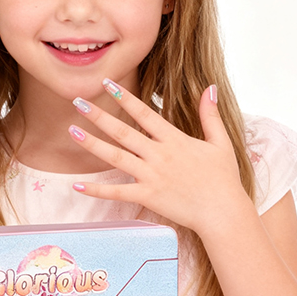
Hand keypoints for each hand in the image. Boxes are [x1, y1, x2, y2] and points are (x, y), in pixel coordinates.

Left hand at [68, 82, 249, 235]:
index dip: (124, 97)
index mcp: (174, 140)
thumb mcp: (221, 142)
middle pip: (123, 132)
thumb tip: (209, 88)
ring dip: (92, 144)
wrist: (223, 212)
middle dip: (98, 115)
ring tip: (72, 131)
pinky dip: (96, 190)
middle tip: (77, 101)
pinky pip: (117, 192)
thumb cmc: (224, 179)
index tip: (106, 83)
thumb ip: (210, 115)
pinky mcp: (147, 197)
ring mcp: (151, 176)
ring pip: (115, 157)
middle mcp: (159, 155)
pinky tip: (77, 185)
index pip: (144, 113)